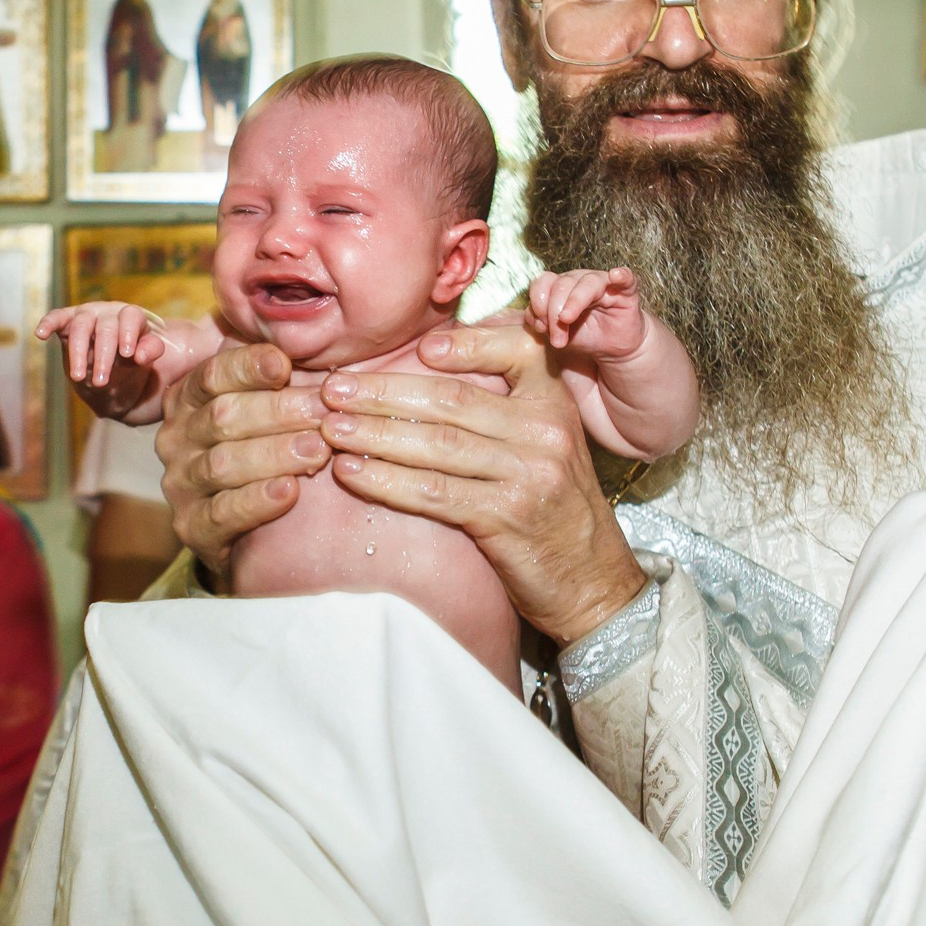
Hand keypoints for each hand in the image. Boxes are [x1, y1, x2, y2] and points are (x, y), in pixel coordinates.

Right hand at [37, 301, 168, 418]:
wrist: (112, 376)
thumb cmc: (131, 363)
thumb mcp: (144, 361)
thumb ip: (150, 352)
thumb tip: (140, 355)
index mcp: (131, 317)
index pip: (131, 317)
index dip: (129, 334)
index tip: (128, 354)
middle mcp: (108, 312)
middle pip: (106, 328)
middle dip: (104, 355)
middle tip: (102, 382)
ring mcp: (87, 315)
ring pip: (81, 327)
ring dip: (78, 353)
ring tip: (79, 377)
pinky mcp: (67, 322)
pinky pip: (57, 318)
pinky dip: (48, 323)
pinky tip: (40, 334)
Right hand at [155, 342, 330, 582]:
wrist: (247, 529)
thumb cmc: (266, 448)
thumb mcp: (266, 405)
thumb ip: (277, 374)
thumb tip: (308, 335)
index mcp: (189, 398)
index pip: (213, 374)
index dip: (247, 367)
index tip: (285, 365)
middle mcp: (177, 437)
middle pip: (223, 416)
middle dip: (278, 412)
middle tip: (324, 413)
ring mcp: (181, 484)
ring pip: (223, 464)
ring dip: (274, 454)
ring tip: (318, 450)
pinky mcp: (192, 528)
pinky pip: (221, 513)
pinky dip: (256, 502)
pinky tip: (289, 492)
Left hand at [317, 317, 647, 646]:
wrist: (595, 582)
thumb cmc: (558, 509)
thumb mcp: (550, 443)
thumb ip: (508, 405)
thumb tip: (441, 363)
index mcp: (554, 400)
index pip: (512, 349)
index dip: (462, 343)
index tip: (415, 348)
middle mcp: (543, 429)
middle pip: (450, 399)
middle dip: (383, 392)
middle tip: (333, 389)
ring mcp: (526, 473)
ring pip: (435, 443)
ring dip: (373, 434)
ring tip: (330, 428)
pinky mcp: (504, 517)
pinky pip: (433, 492)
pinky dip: (386, 481)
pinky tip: (351, 473)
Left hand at [527, 267, 645, 359]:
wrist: (613, 349)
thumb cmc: (585, 337)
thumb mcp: (558, 333)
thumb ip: (542, 323)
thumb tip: (535, 320)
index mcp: (561, 286)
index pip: (544, 283)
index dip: (538, 303)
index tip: (540, 328)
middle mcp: (580, 280)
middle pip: (562, 284)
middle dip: (553, 313)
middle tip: (557, 340)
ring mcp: (604, 283)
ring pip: (587, 281)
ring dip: (574, 302)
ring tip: (566, 319)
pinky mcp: (627, 291)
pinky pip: (627, 278)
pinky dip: (621, 275)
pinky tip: (616, 275)